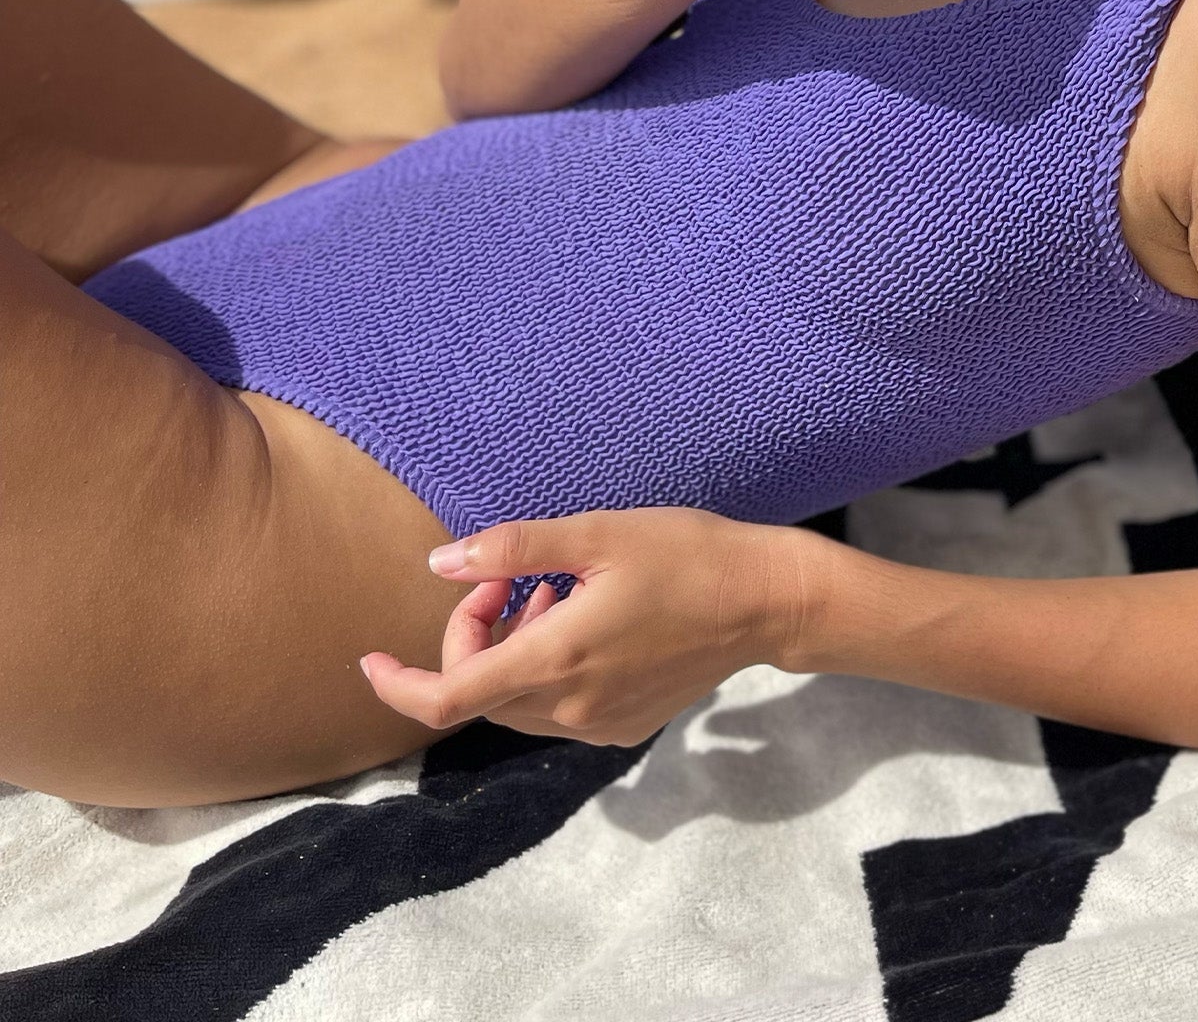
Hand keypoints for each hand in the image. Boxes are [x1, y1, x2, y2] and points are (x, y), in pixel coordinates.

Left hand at [361, 508, 817, 745]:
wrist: (765, 600)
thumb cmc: (686, 555)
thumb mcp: (598, 534)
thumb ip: (515, 550)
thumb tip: (441, 563)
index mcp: (555, 661)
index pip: (444, 698)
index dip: (394, 684)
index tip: (369, 657)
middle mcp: (568, 707)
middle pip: (478, 692)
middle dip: (474, 633)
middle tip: (514, 574)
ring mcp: (597, 724)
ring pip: (515, 701)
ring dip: (511, 650)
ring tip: (557, 592)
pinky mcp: (623, 725)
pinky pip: (555, 709)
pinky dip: (547, 669)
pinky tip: (588, 620)